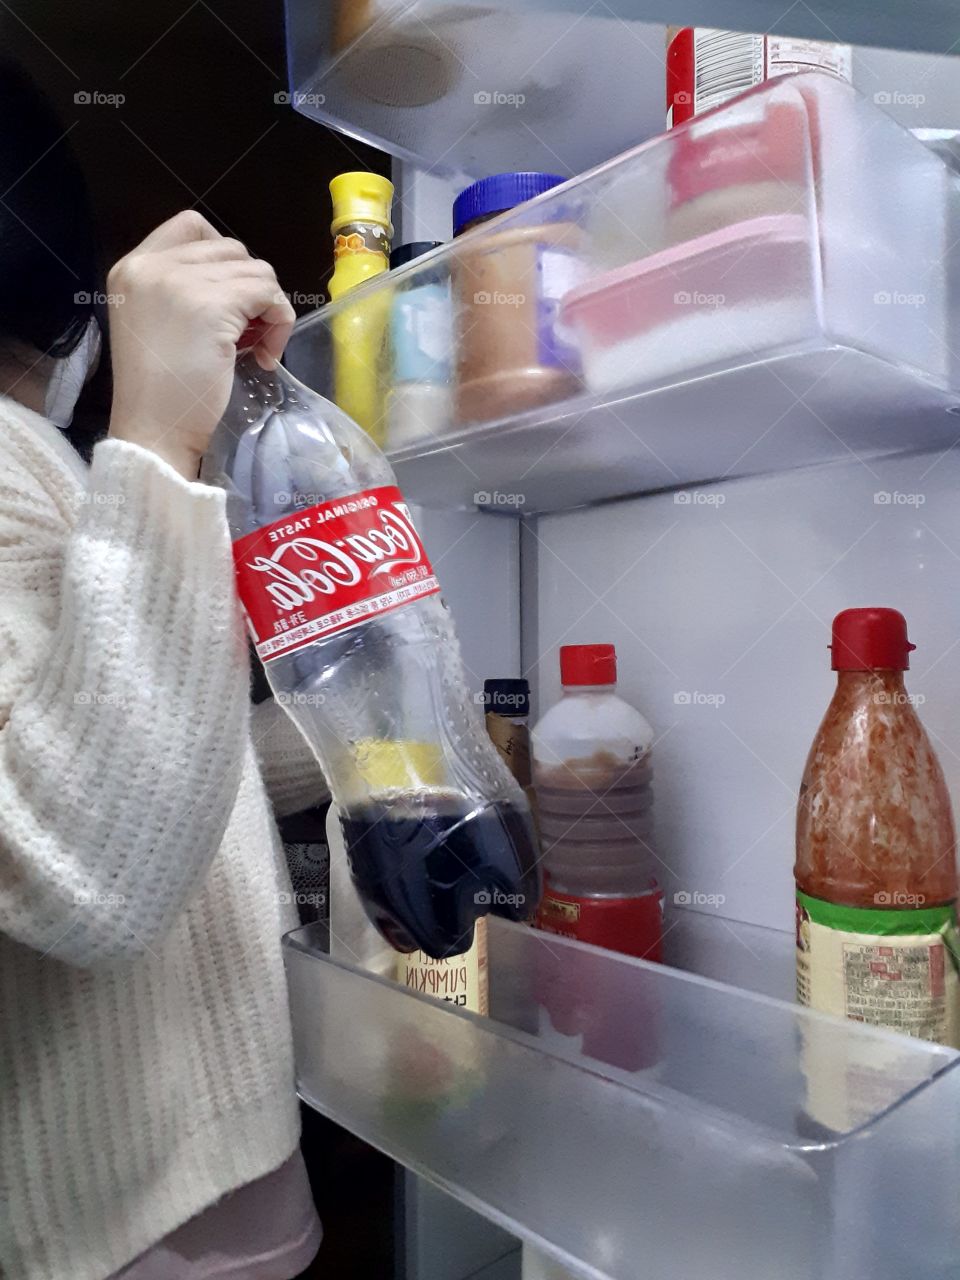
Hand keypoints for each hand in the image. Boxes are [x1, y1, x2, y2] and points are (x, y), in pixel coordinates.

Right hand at [107, 210, 294, 478]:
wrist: (154, 431)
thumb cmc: (161, 393)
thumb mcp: (159, 324)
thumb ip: (185, 291)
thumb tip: (241, 282)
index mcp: (133, 267)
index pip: (191, 225)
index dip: (224, 258)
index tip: (231, 301)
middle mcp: (151, 265)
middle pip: (231, 247)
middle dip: (250, 288)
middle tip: (248, 333)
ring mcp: (180, 282)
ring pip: (256, 270)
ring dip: (269, 308)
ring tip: (256, 348)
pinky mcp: (212, 305)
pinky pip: (269, 294)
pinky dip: (280, 323)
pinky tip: (265, 357)